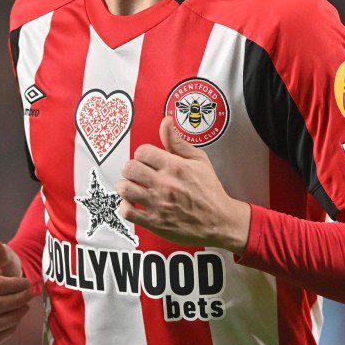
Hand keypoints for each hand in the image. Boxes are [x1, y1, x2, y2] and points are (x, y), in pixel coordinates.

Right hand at [0, 237, 34, 344]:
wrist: (0, 282)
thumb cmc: (1, 267)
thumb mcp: (3, 256)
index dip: (15, 286)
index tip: (27, 283)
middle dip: (16, 301)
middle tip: (29, 295)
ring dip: (15, 316)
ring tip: (24, 305)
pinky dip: (9, 330)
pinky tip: (16, 317)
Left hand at [117, 115, 250, 251]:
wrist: (219, 221)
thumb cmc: (210, 190)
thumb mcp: (199, 160)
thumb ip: (178, 142)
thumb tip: (165, 122)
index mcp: (174, 166)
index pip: (142, 151)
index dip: (143, 155)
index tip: (147, 161)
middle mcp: (164, 184)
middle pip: (129, 168)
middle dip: (132, 169)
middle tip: (138, 173)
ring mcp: (158, 204)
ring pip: (125, 188)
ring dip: (126, 186)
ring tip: (133, 187)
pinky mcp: (154, 222)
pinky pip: (128, 212)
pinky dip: (126, 206)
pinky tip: (134, 203)